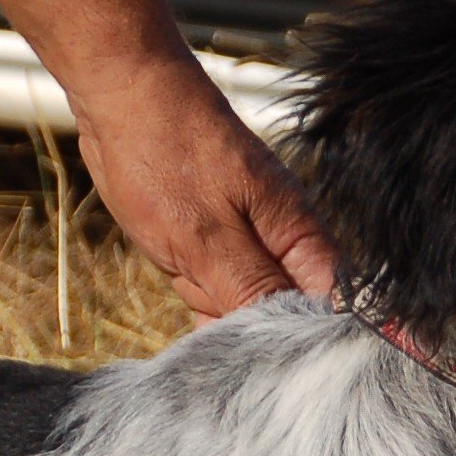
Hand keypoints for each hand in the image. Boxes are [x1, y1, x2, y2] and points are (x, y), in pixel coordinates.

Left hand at [70, 58, 337, 319]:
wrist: (123, 95)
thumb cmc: (165, 153)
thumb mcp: (203, 235)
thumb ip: (253, 290)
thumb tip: (299, 341)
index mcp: (298, 237)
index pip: (331, 309)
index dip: (315, 342)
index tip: (287, 359)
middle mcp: (282, 245)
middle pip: (284, 319)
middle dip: (243, 323)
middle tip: (204, 282)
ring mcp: (247, 246)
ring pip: (241, 309)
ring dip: (208, 304)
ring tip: (182, 257)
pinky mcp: (215, 248)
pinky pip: (214, 294)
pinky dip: (194, 296)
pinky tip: (175, 269)